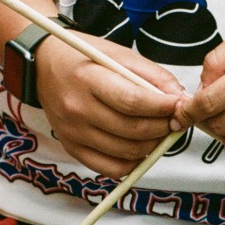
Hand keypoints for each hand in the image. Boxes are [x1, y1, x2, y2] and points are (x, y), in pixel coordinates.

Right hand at [35, 31, 184, 178]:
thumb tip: (180, 98)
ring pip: (127, 152)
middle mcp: (77, 109)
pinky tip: (140, 146)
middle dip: (163, 127)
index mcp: (88, 80)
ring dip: (153, 145)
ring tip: (159, 130)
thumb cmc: (84, 58)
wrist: (44, 66)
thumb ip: (152, 75)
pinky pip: (112, 169)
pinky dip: (133, 162)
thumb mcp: (119, 55)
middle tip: (174, 120)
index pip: (132, 102)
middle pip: (132, 130)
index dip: (162, 107)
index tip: (178, 105)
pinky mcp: (73, 148)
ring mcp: (73, 133)